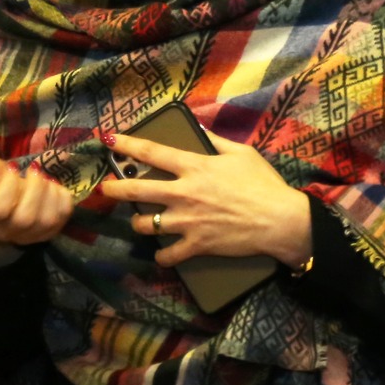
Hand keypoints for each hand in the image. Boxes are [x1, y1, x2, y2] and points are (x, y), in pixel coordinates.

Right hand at [0, 154, 73, 268]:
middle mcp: (4, 232)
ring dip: (50, 193)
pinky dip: (63, 199)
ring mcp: (27, 237)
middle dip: (34, 188)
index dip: (9, 185)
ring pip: (47, 221)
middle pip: (25, 218)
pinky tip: (53, 186)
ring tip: (44, 178)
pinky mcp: (47, 233)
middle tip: (33, 170)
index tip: (12, 167)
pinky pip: (62, 218)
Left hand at [98, 125, 312, 268]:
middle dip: (115, 189)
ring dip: (138, 223)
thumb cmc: (263, 184)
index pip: (152, 152)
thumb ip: (216, 140)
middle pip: (136, 189)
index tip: (108, 140)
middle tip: (105, 189)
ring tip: (140, 222)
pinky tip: (163, 254)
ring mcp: (186, 221)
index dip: (126, 144)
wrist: (280, 220)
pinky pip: (167, 255)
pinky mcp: (195, 245)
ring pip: (145, 224)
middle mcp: (183, 193)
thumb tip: (199, 127)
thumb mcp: (241, 153)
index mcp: (194, 167)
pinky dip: (162, 256)